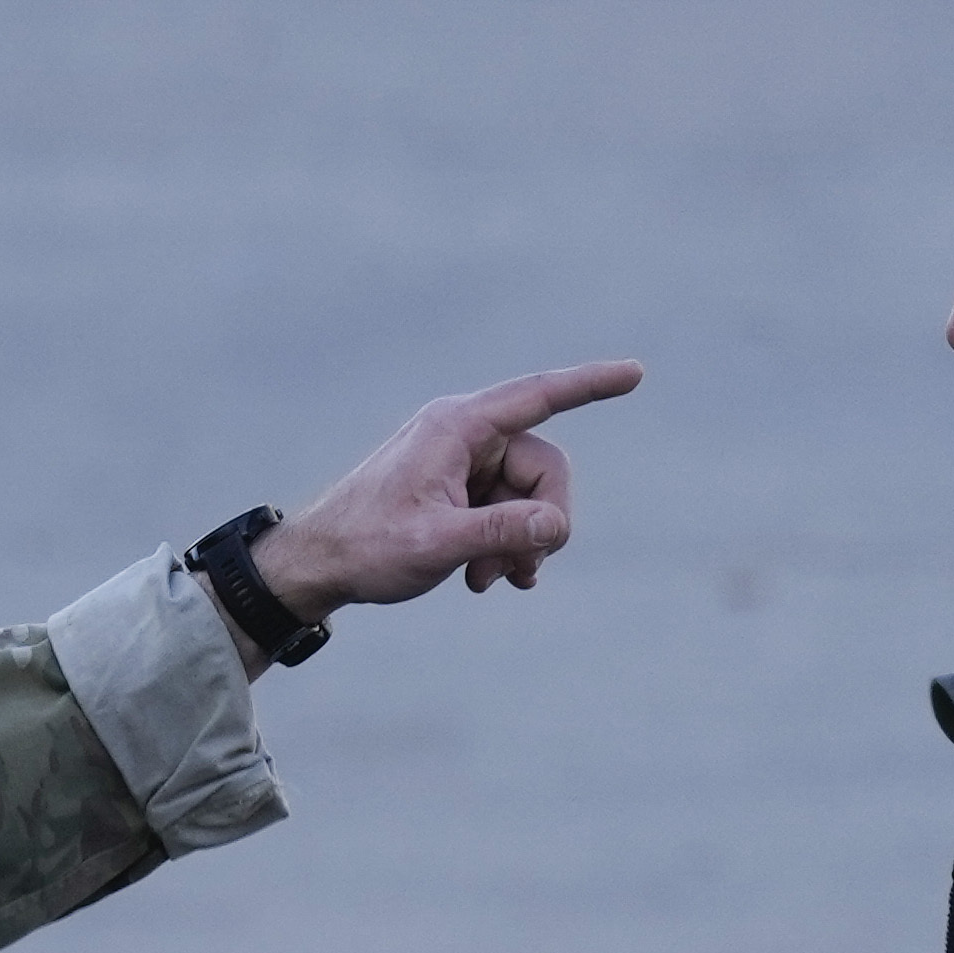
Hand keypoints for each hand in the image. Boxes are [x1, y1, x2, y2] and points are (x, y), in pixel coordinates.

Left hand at [250, 360, 645, 611]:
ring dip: (520, 542)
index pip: (538, 396)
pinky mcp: (461, 490)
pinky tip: (491, 578)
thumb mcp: (436, 544)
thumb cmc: (366, 547)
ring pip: (530, 497)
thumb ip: (500, 531)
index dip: (590, 385)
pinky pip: (510, 511)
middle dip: (541, 523)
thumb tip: (557, 524)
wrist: (318, 566)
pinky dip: (508, 544)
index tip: (635, 373)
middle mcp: (464, 435)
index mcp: (457, 427)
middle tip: (518, 569)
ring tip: (490, 580)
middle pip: (545, 468)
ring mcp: (463, 462)